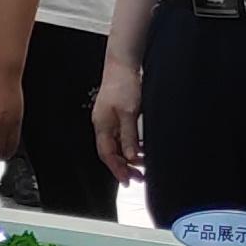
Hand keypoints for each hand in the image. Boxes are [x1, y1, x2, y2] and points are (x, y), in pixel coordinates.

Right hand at [92, 61, 146, 185]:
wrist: (123, 64)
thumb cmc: (122, 84)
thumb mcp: (128, 113)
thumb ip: (128, 136)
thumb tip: (130, 156)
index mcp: (102, 125)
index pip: (107, 154)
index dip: (117, 169)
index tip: (127, 180)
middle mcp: (104, 125)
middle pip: (112, 152)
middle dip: (124, 167)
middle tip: (139, 177)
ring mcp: (110, 120)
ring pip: (118, 145)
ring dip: (129, 157)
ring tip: (143, 165)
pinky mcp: (118, 115)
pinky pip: (123, 137)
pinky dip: (131, 146)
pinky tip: (140, 149)